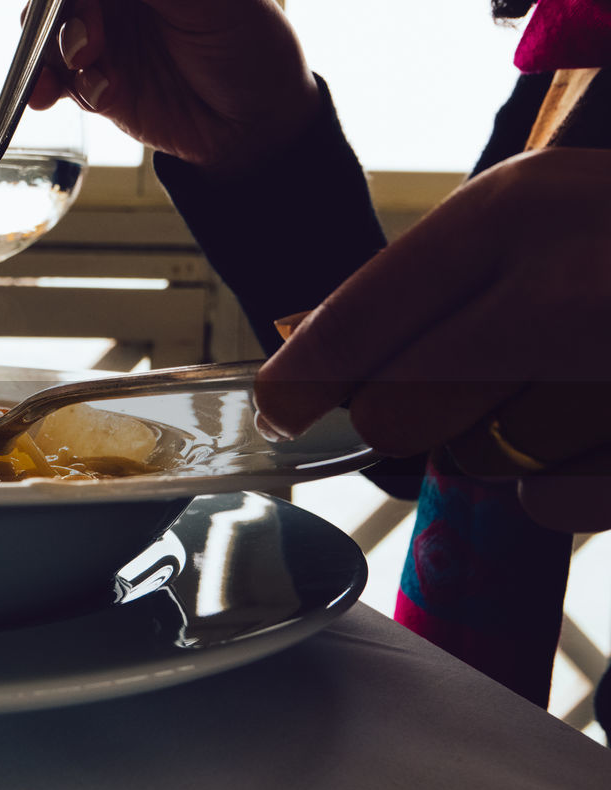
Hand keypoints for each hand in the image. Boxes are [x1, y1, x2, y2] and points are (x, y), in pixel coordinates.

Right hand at [31, 0, 318, 173]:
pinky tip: (48, 96)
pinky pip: (53, 79)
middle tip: (87, 44)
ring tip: (82, 67)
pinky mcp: (95, 85)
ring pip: (49, 34)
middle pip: (61, 0)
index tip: (73, 3)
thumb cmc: (251, 47)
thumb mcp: (207, 2)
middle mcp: (122, 2)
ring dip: (49, 51)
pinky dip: (43, 86)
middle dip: (61, 16)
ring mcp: (105, 41)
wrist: (254, 126)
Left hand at [254, 148, 610, 531]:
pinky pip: (548, 505)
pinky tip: (591, 420)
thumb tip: (295, 343)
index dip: (299, 386)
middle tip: (448, 386)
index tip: (281, 412)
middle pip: (399, 415)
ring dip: (494, 441)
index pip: (353, 326)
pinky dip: (553, 481)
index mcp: (512, 212)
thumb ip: (411, 282)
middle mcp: (568, 284)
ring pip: (478, 463)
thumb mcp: (521, 217)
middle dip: (405, 416)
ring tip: (556, 381)